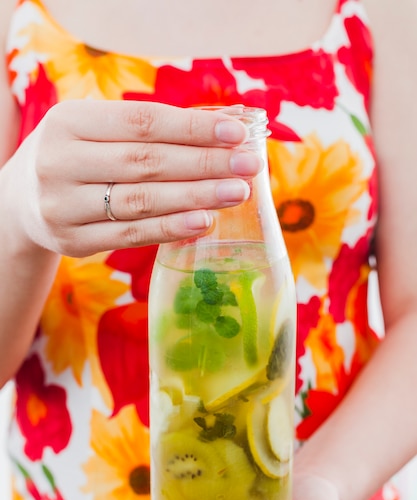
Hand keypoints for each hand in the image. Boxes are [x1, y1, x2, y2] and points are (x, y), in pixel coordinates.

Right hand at [4, 101, 260, 256]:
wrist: (22, 201)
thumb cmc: (76, 157)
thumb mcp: (99, 131)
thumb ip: (156, 128)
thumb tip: (231, 122)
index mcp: (68, 122)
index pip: (142, 123)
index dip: (193, 128)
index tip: (238, 132)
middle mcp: (59, 162)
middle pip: (146, 163)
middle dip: (204, 164)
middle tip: (249, 166)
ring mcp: (63, 206)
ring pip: (140, 201)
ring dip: (195, 197)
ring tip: (236, 193)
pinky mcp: (72, 241)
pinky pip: (130, 235)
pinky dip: (171, 229)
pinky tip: (203, 222)